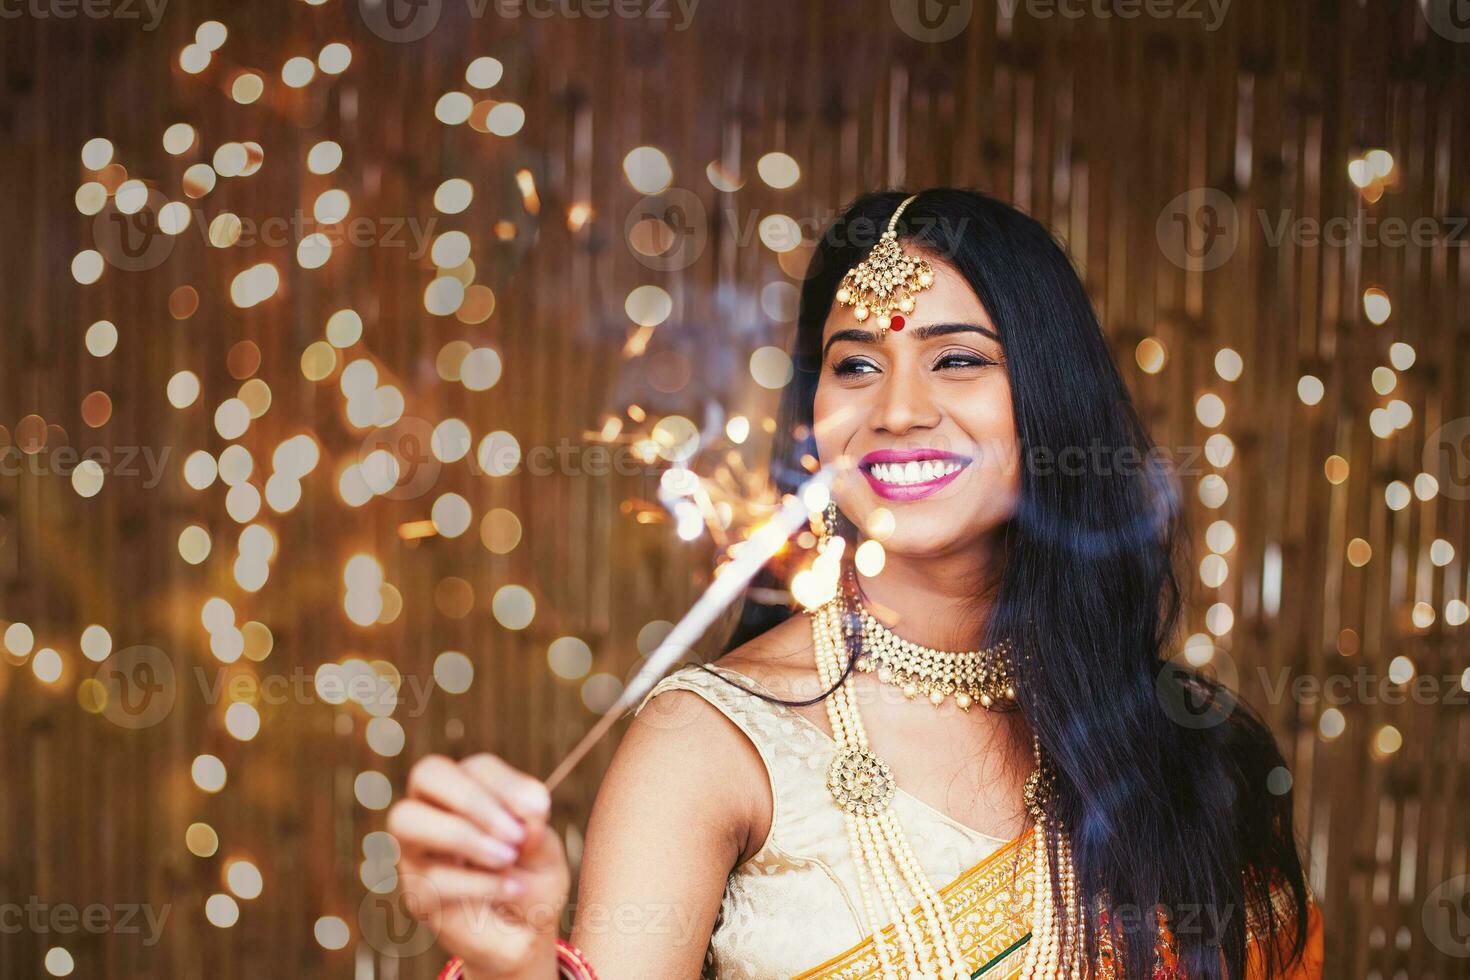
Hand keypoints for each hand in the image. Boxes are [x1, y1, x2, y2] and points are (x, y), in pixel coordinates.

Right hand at [389, 753, 569, 979]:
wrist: (524, 933)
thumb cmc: (532, 879)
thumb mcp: (546, 854)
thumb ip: (536, 834)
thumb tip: (524, 823)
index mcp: (472, 791)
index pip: (477, 767)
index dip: (508, 784)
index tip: (541, 811)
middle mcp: (435, 812)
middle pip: (427, 773)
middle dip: (472, 799)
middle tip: (514, 834)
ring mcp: (417, 851)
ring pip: (408, 818)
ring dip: (462, 835)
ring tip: (506, 858)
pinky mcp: (417, 892)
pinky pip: (434, 876)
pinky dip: (479, 882)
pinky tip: (511, 889)